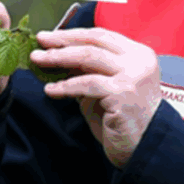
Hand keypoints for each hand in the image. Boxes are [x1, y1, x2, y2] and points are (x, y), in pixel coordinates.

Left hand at [32, 28, 162, 168]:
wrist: (145, 148)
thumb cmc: (124, 120)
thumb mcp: (106, 88)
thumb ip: (89, 71)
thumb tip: (59, 58)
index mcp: (138, 54)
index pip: (101, 35)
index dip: (73, 34)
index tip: (51, 37)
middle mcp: (139, 60)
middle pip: (94, 42)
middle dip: (63, 41)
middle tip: (40, 42)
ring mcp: (133, 75)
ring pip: (89, 57)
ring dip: (59, 58)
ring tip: (38, 60)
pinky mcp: (123, 93)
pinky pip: (87, 84)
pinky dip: (65, 86)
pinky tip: (50, 90)